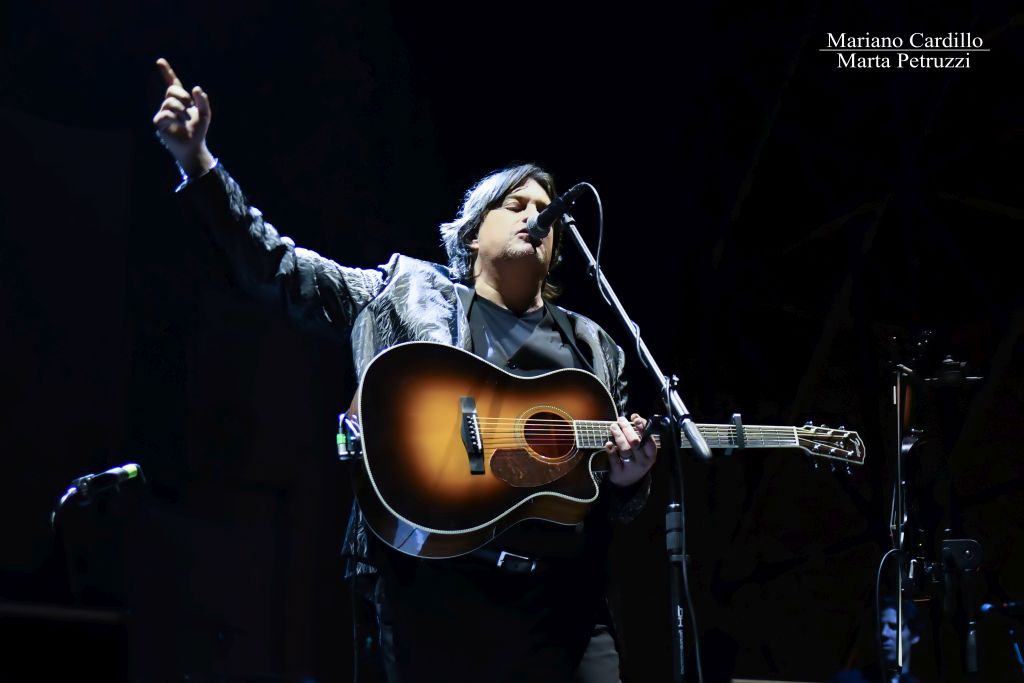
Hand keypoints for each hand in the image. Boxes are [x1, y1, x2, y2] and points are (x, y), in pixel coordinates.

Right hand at [152, 57, 214, 176]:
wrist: (194, 146)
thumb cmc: (198, 130)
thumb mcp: (205, 114)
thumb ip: (203, 100)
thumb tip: (196, 88)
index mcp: (180, 100)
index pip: (172, 83)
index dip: (167, 72)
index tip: (160, 61)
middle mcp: (169, 105)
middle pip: (172, 91)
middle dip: (183, 96)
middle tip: (190, 106)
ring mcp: (163, 113)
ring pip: (170, 103)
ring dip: (182, 111)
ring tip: (186, 119)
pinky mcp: (159, 123)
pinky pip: (165, 115)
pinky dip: (175, 119)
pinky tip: (179, 124)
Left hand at [605, 413, 657, 487]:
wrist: (629, 483)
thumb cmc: (637, 461)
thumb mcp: (644, 452)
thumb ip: (641, 436)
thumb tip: (634, 417)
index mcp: (650, 454)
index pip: (649, 439)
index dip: (642, 427)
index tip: (635, 417)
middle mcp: (642, 461)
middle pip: (635, 443)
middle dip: (627, 429)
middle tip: (620, 420)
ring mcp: (630, 467)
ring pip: (625, 450)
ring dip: (618, 436)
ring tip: (613, 427)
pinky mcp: (619, 471)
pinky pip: (615, 460)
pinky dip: (611, 451)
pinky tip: (608, 444)